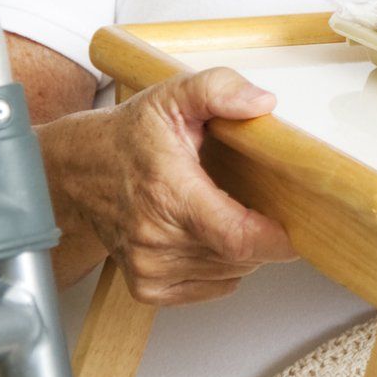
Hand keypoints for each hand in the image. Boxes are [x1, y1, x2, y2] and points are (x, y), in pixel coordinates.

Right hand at [45, 68, 294, 306]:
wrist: (77, 170)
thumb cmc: (129, 136)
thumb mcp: (174, 96)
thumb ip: (220, 89)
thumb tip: (261, 103)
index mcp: (168, 193)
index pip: (237, 238)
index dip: (277, 239)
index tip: (298, 226)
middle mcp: (155, 238)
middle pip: (241, 256)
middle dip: (262, 232)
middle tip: (255, 200)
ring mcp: (148, 267)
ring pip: (230, 272)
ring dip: (241, 248)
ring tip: (223, 210)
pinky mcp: (146, 286)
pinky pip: (210, 287)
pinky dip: (221, 266)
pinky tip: (208, 235)